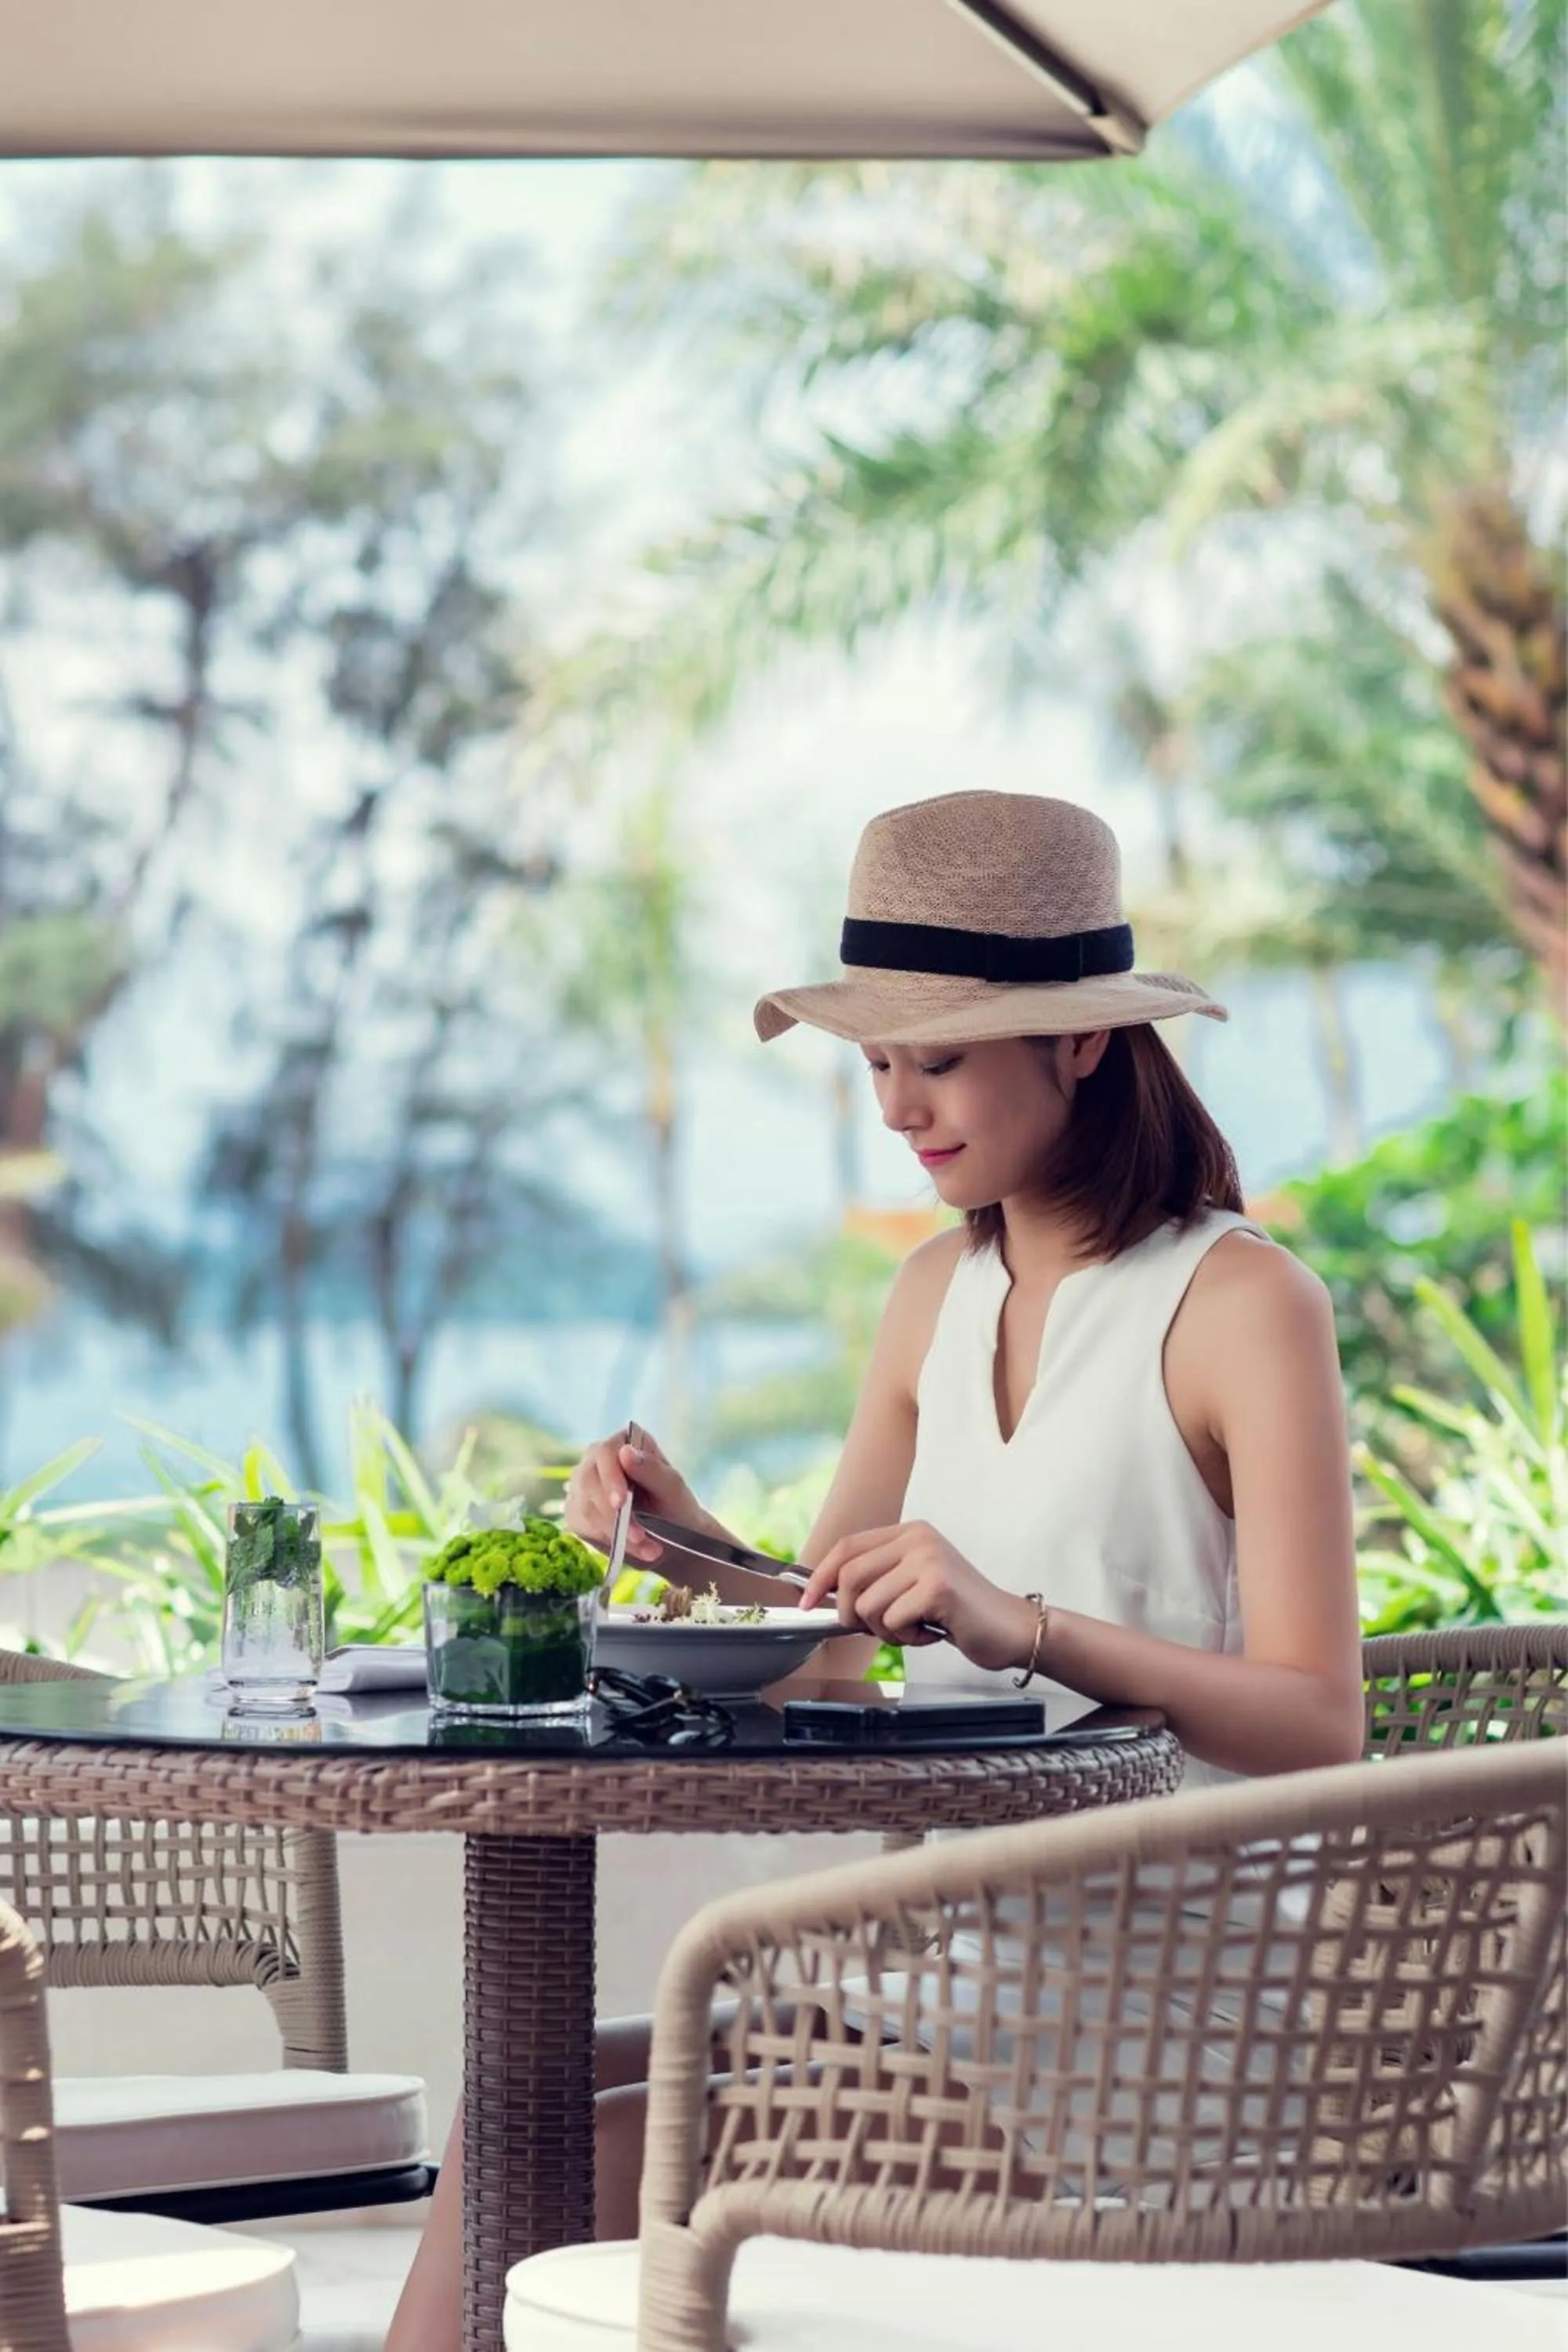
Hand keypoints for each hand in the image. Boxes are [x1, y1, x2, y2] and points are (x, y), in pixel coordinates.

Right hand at [563, 1428, 699, 1565]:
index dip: (610, 1477)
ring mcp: (584, 1484)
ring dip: (616, 1533)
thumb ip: (651, 1470)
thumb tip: (626, 1451)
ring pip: (585, 1507)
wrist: (672, 1539)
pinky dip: (608, 1540)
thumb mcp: (672, 1490)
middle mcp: (598, 1459)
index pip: (606, 1452)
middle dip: (612, 1514)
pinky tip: (630, 1547)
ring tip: (647, 1548)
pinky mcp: (578, 1511)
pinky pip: (583, 1525)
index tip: (620, 1503)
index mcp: (625, 1442)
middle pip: (588, 1480)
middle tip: (638, 1537)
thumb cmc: (676, 1507)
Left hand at [800, 1521, 1035, 1673]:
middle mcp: (917, 1538)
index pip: (846, 1547)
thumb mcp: (913, 1584)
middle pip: (849, 1576)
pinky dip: (906, 1638)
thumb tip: (825, 1596)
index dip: (819, 1577)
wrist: (1011, 1628)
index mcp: (909, 1533)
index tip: (806, 1602)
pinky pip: (892, 1620)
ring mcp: (928, 1559)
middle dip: (850, 1614)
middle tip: (878, 1629)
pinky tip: (931, 1633)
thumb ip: (877, 1581)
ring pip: (867, 1604)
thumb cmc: (960, 1613)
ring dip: (885, 1630)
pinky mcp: (938, 1586)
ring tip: (915, 1628)